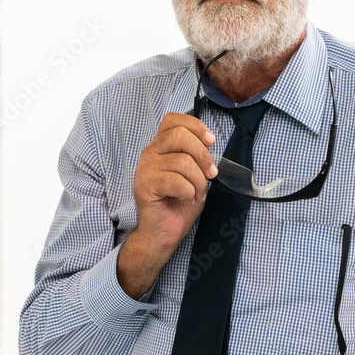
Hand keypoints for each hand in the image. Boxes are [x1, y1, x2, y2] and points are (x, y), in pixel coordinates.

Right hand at [117, 112, 217, 297]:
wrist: (163, 234)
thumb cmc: (178, 205)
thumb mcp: (194, 174)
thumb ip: (197, 156)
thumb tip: (210, 143)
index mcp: (160, 146)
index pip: (173, 120)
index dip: (195, 126)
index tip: (210, 141)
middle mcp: (149, 153)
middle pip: (180, 135)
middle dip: (203, 155)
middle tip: (210, 174)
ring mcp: (144, 169)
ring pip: (183, 161)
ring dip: (198, 181)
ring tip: (196, 193)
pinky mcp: (144, 186)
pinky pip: (175, 181)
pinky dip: (188, 191)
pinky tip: (186, 199)